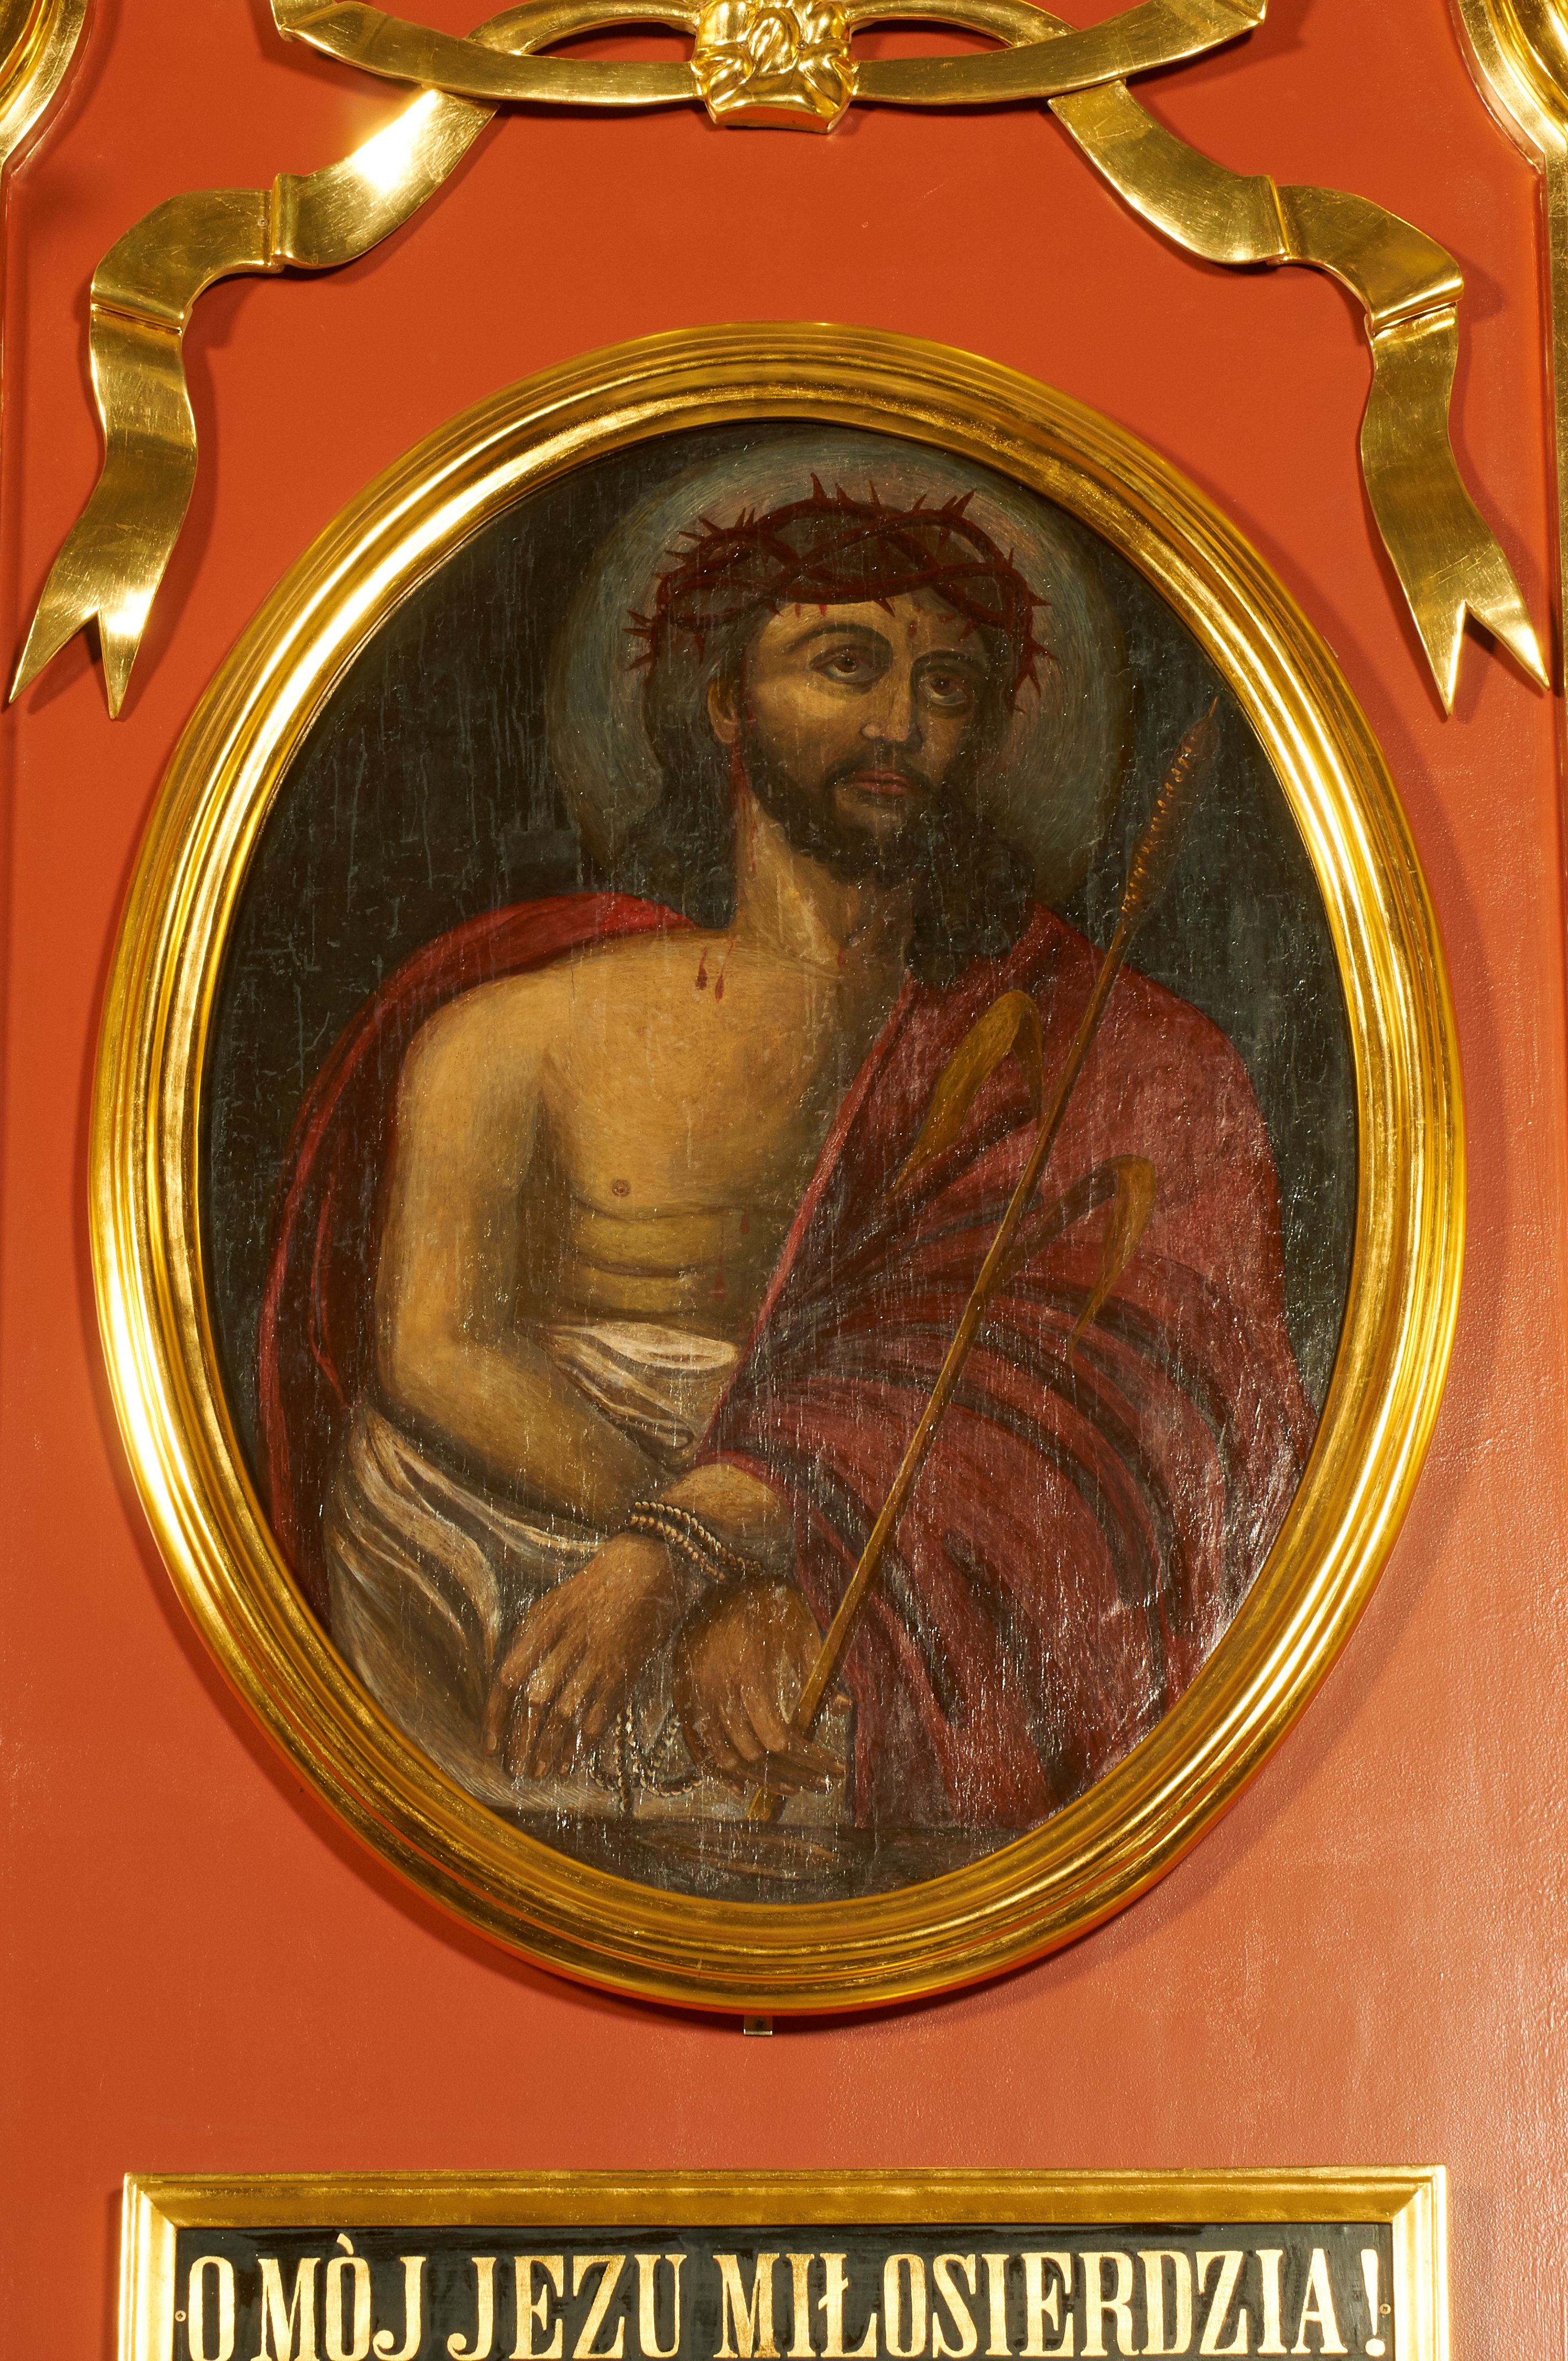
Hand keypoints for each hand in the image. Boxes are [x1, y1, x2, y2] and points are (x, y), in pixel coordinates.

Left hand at [485, 1534, 692, 1781]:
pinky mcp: (626, 1667)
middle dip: (523, 1741)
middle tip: (516, 1770)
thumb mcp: (551, 1604)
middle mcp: (568, 1639)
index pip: (508, 1676)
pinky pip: (602, 1711)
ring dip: (551, 1747)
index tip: (490, 1746)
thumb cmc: (592, 1590)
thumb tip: (504, 1688)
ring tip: (541, 1772)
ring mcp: (599, 1654)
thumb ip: (528, 1641)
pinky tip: (573, 1759)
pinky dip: (586, 1739)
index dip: (496, 1716)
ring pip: (568, 1711)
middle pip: (536, 1700)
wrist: (647, 1566)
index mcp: (543, 1622)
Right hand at [674, 1577, 844, 1793]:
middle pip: (756, 1754)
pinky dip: (718, 1776)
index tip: (834, 1766)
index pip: (776, 1737)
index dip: (808, 1758)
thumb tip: (841, 1709)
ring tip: (796, 1788)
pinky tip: (743, 1789)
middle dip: (795, 1773)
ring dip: (763, 1782)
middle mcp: (717, 1692)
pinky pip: (697, 1750)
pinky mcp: (683, 1701)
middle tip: (825, 1782)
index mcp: (748, 1674)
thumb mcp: (799, 1629)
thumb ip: (817, 1672)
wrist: (717, 1579)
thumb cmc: (766, 1603)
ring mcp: (696, 1699)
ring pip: (726, 1760)